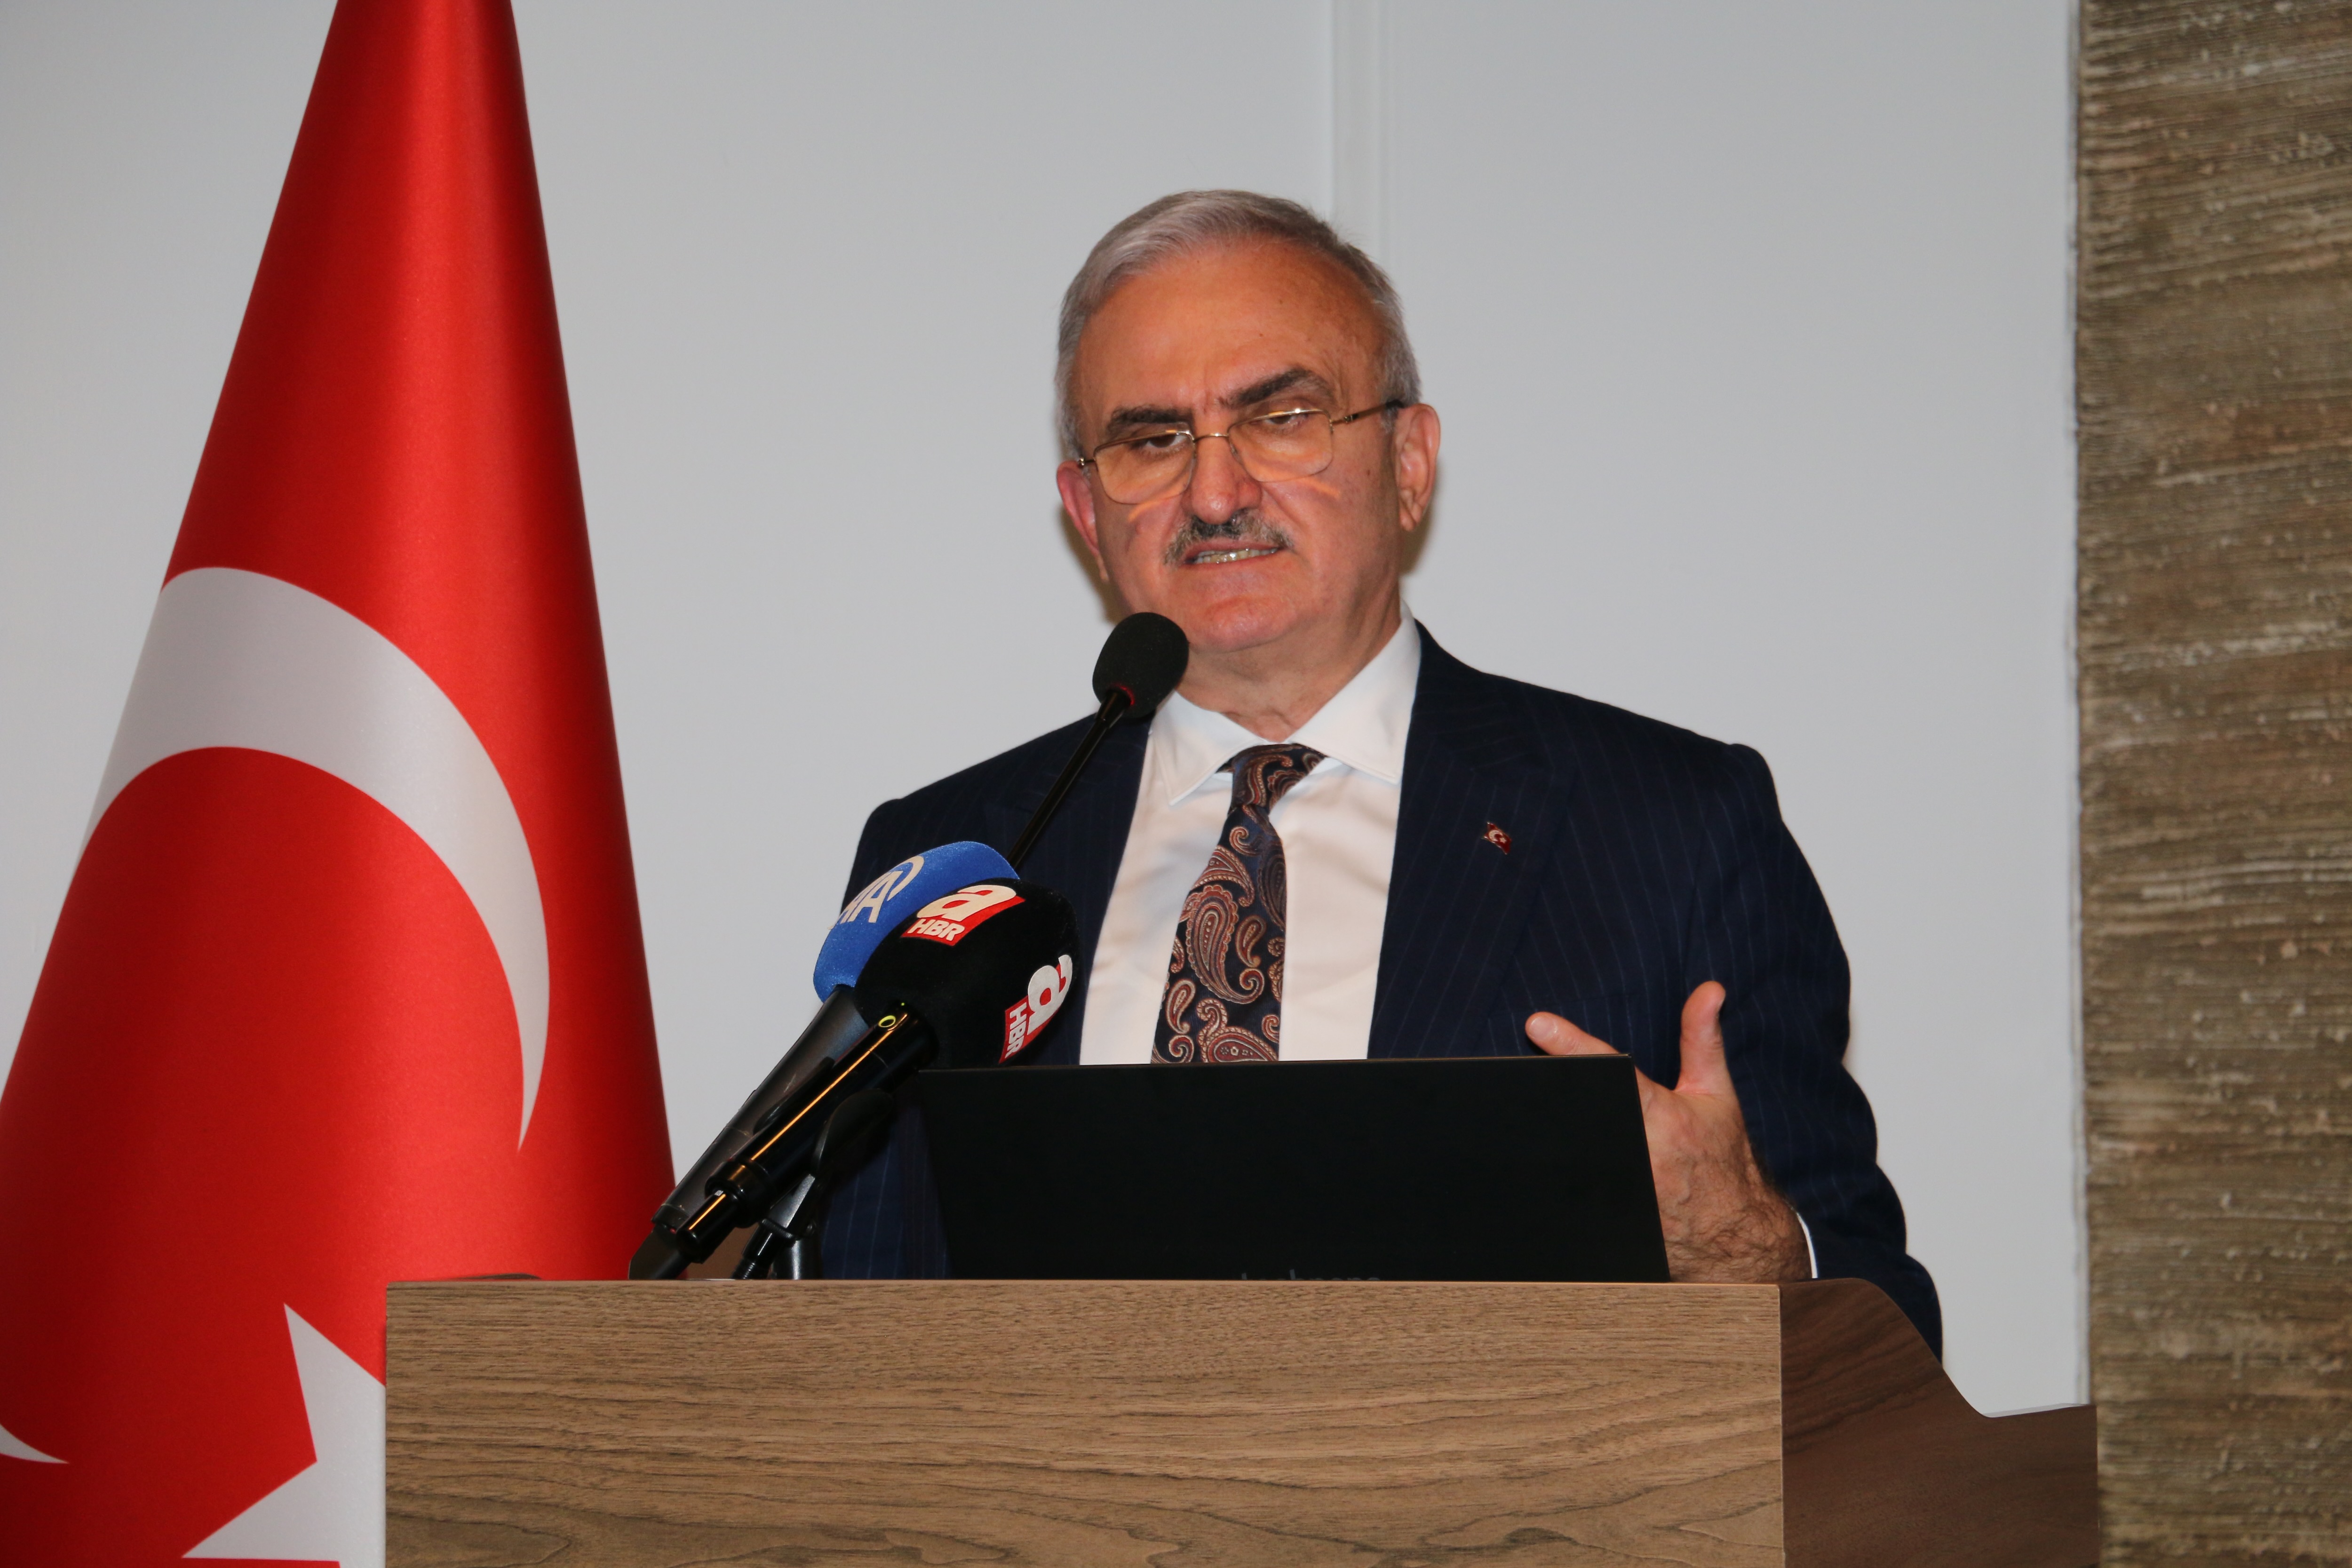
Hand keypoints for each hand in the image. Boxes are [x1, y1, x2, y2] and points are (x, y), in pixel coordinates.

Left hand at [1525, 982, 1808, 1283]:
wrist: (1731, 1233)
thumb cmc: (1721, 1157)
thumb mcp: (1715, 1094)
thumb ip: (1702, 1040)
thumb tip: (1709, 989)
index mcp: (1665, 1118)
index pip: (1613, 1073)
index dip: (1573, 1046)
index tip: (1538, 1024)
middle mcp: (1640, 1154)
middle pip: (1579, 1113)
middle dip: (1550, 1092)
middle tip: (1521, 1075)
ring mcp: (1619, 1190)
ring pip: (1566, 1156)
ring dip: (1546, 1133)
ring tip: (1519, 1116)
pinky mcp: (1604, 1215)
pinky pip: (1568, 1189)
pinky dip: (1552, 1172)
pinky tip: (1529, 1159)